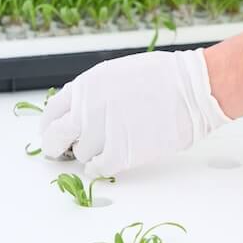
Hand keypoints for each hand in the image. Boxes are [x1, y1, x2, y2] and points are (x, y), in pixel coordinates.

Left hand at [39, 49, 229, 176]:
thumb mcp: (117, 74)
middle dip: (57, 147)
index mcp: (86, 87)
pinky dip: (102, 167)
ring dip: (92, 153)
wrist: (191, 89)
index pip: (51, 113)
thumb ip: (94, 93)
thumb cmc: (164, 77)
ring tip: (112, 143)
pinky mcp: (120, 154)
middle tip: (62, 152)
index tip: (54, 133)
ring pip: (81, 155)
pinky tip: (111, 160)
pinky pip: (98, 169)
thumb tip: (82, 110)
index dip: (51, 127)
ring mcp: (101, 134)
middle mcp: (87, 110)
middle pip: (55, 138)